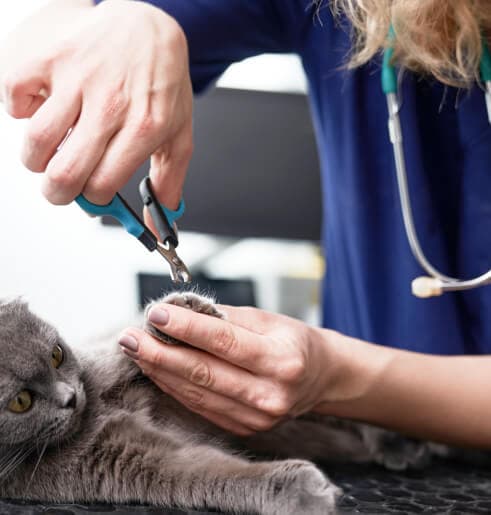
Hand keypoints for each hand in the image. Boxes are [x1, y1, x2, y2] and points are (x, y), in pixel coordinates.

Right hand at [0, 0, 192, 209]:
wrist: (149, 29)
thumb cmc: (162, 86)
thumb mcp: (178, 137)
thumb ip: (168, 184)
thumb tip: (157, 227)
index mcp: (143, 129)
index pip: (101, 186)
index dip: (93, 199)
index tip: (93, 193)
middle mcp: (110, 105)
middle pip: (64, 173)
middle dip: (58, 193)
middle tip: (62, 188)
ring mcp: (78, 79)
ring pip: (35, 143)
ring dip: (37, 159)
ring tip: (53, 152)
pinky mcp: (51, 58)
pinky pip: (14, 98)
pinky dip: (20, 111)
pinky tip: (43, 109)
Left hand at [119, 304, 334, 435]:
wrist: (319, 377)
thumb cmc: (293, 342)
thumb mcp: (268, 320)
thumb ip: (224, 317)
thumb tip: (180, 310)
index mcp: (282, 360)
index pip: (224, 341)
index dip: (186, 327)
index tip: (156, 314)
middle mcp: (270, 394)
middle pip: (203, 372)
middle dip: (160, 353)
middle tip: (130, 337)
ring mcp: (257, 418)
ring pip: (196, 393)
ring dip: (161, 371)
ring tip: (137, 350)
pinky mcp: (244, 428)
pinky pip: (200, 406)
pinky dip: (175, 387)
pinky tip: (158, 370)